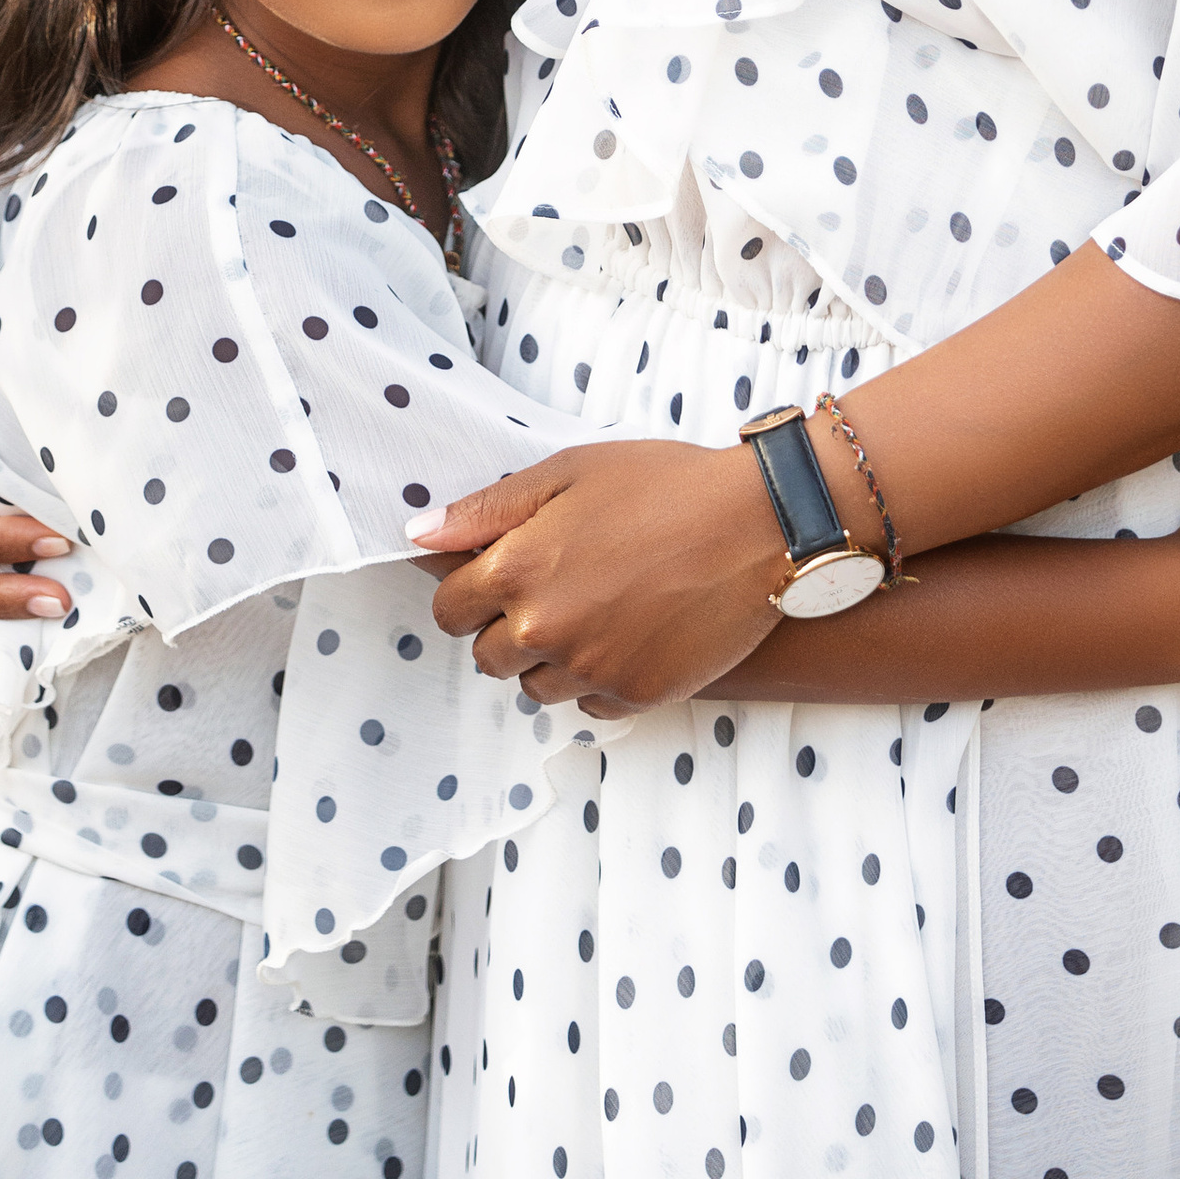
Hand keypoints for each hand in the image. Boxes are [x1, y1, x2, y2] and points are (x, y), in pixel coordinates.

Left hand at [416, 437, 789, 709]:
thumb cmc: (666, 485)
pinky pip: (590, 707)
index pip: (448, 611)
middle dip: (507, 628)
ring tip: (598, 611)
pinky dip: (599, 680)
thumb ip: (487, 508)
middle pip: (487, 658)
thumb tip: (418, 533)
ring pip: (536, 689)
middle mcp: (544, 630)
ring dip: (551, 659)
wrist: (761, 523)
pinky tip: (630, 637)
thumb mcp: (570, 471)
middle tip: (557, 590)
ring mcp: (591, 670)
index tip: (496, 579)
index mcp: (517, 571)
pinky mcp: (636, 696)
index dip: (467, 593)